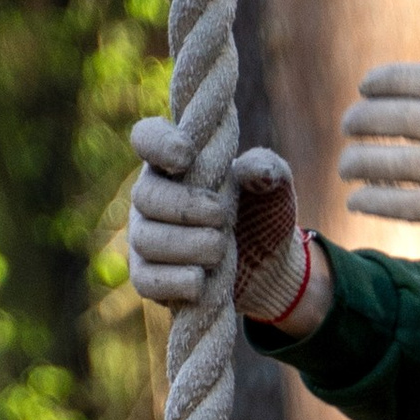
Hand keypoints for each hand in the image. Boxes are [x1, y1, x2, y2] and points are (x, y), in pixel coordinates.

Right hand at [126, 124, 323, 325]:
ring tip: (221, 250)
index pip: (147, 138)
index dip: (158, 142)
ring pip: (145, 239)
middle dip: (185, 208)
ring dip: (186, 245)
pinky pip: (145, 280)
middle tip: (223, 216)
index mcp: (175, 163)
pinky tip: (200, 281)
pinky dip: (174, 281)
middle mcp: (151, 197)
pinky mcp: (149, 277)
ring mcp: (146, 237)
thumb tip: (257, 170)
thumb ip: (268, 171)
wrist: (268, 266)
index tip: (187, 154)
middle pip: (145, 195)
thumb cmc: (263, 214)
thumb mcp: (275, 188)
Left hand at [337, 62, 419, 274]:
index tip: (365, 86)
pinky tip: (357, 199)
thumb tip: (415, 110)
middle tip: (348, 125)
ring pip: (395, 161)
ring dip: (361, 161)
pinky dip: (374, 200)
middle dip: (365, 119)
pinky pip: (403, 203)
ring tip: (346, 164)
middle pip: (401, 117)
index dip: (388, 79)